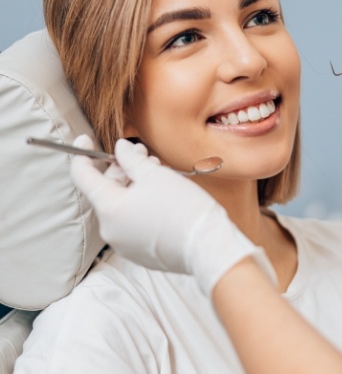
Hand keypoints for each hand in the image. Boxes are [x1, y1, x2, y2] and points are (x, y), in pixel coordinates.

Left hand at [70, 135, 275, 295]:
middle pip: (106, 190)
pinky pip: (131, 222)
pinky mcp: (139, 252)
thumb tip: (120, 149)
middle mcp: (110, 229)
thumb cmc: (183, 207)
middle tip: (141, 153)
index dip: (82, 155)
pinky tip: (159, 194)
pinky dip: (139, 204)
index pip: (83, 177)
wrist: (207, 247)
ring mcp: (124, 244)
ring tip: (156, 172)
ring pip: (120, 205)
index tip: (85, 140)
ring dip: (133, 185)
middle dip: (121, 168)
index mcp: (109, 209)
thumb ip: (131, 159)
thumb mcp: (155, 175)